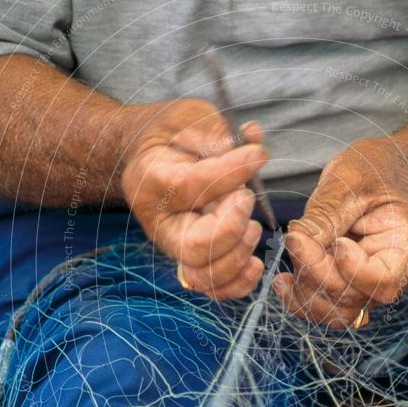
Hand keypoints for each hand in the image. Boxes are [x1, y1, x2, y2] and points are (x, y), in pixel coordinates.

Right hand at [122, 99, 268, 299]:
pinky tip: (256, 263)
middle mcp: (160, 223)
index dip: (230, 172)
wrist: (154, 156)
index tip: (257, 153)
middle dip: (231, 228)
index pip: (190, 187)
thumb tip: (249, 142)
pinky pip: (213, 288)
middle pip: (193, 247)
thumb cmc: (173, 134)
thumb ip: (213, 133)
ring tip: (254, 228)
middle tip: (247, 198)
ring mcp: (175, 247)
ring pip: (203, 276)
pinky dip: (238, 284)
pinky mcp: (193, 260)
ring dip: (237, 257)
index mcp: (150, 181)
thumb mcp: (188, 118)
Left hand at [272, 138, 407, 328]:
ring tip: (288, 262)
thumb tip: (297, 241)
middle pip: (353, 298)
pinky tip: (283, 280)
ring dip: (305, 292)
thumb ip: (328, 214)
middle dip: (318, 273)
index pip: (385, 281)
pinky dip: (299, 299)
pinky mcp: (342, 283)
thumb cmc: (373, 170)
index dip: (354, 270)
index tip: (337, 242)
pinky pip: (322, 306)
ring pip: (336, 312)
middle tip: (296, 238)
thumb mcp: (352, 181)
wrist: (379, 172)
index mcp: (404, 245)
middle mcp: (388, 272)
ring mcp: (364, 283)